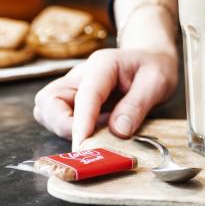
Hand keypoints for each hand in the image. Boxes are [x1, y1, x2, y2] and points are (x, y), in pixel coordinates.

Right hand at [33, 48, 178, 149]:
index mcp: (102, 64)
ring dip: (64, 129)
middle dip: (63, 125)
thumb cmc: (154, 68)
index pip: (85, 94)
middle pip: (49, 100)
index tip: (83, 145)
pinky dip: (70, 130)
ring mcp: (73, 87)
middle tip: (91, 139)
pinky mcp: (73, 101)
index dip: (81, 122)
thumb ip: (137, 105)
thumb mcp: (157, 82)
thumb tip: (118, 131)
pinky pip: (58, 118)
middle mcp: (80, 74)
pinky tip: (97, 130)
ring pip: (47, 110)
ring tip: (99, 132)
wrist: (152, 60)